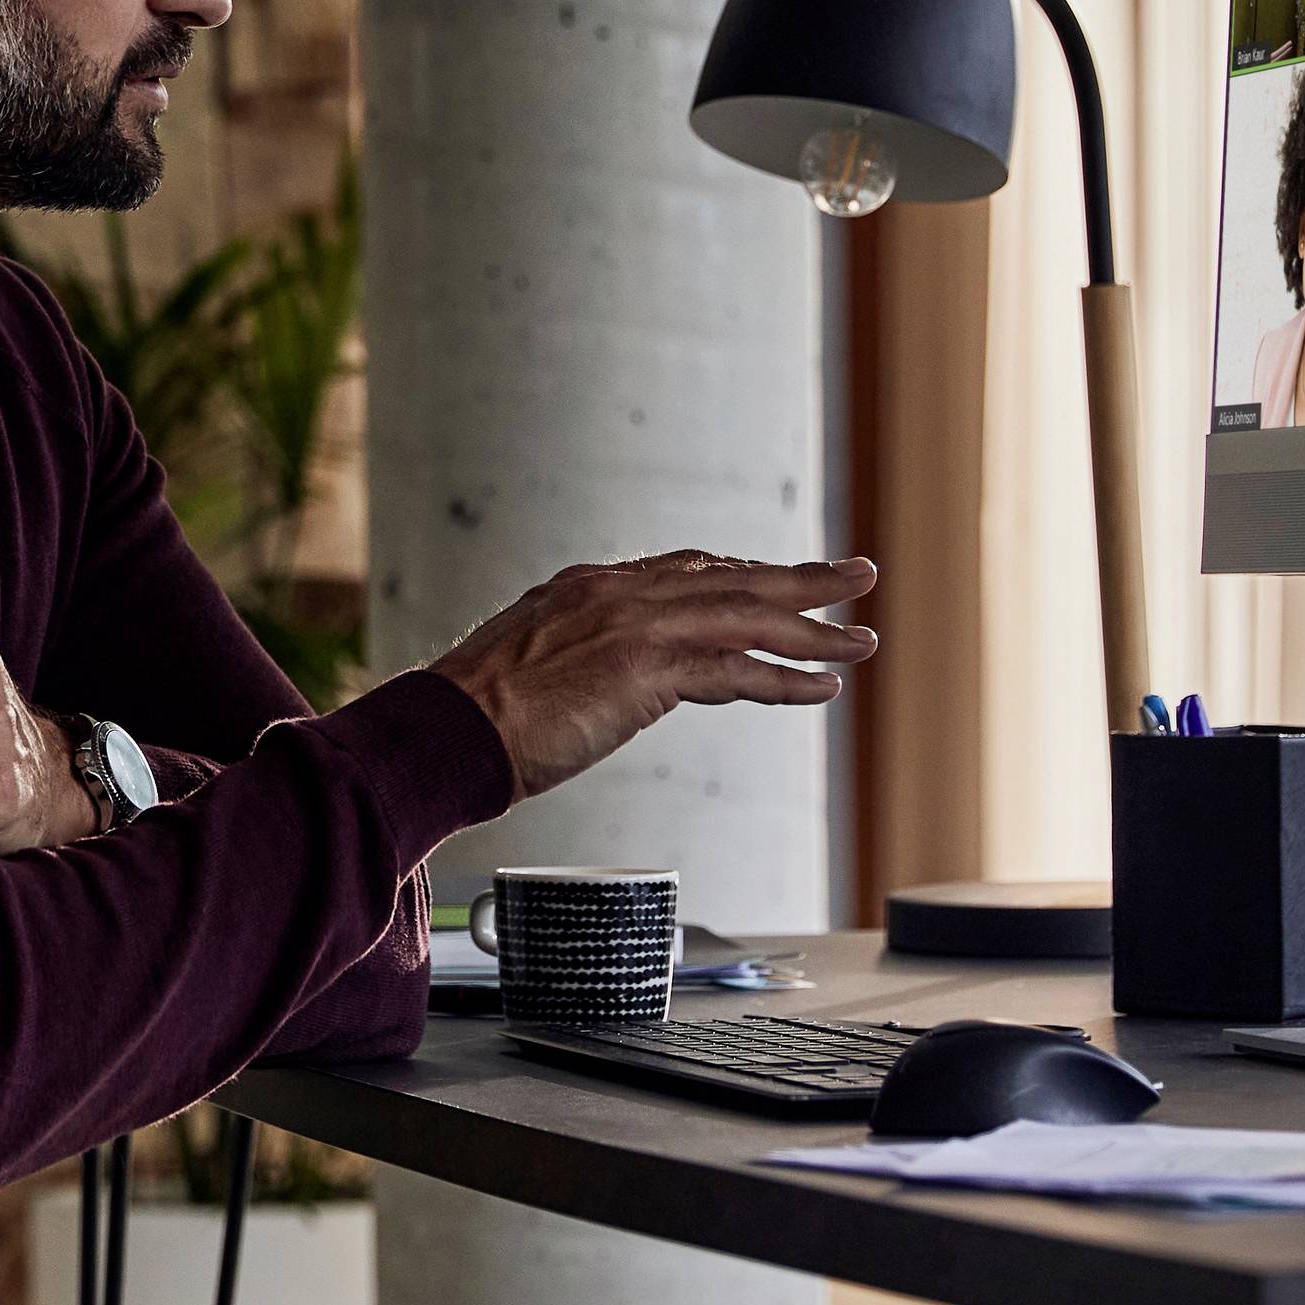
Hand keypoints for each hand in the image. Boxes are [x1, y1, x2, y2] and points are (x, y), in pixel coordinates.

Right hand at [429, 551, 880, 799]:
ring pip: (748, 617)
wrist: (442, 732)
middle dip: (802, 579)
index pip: (686, 571)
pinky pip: (737, 670)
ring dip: (814, 629)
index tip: (780, 583)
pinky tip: (823, 688)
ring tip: (863, 640)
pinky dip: (786, 680)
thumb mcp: (528, 669)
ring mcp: (635, 626)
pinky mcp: (646, 669)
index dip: (744, 578)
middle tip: (858, 575)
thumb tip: (594, 685)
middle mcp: (618, 592)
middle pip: (733, 578)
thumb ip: (574, 660)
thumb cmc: (470, 719)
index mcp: (589, 586)